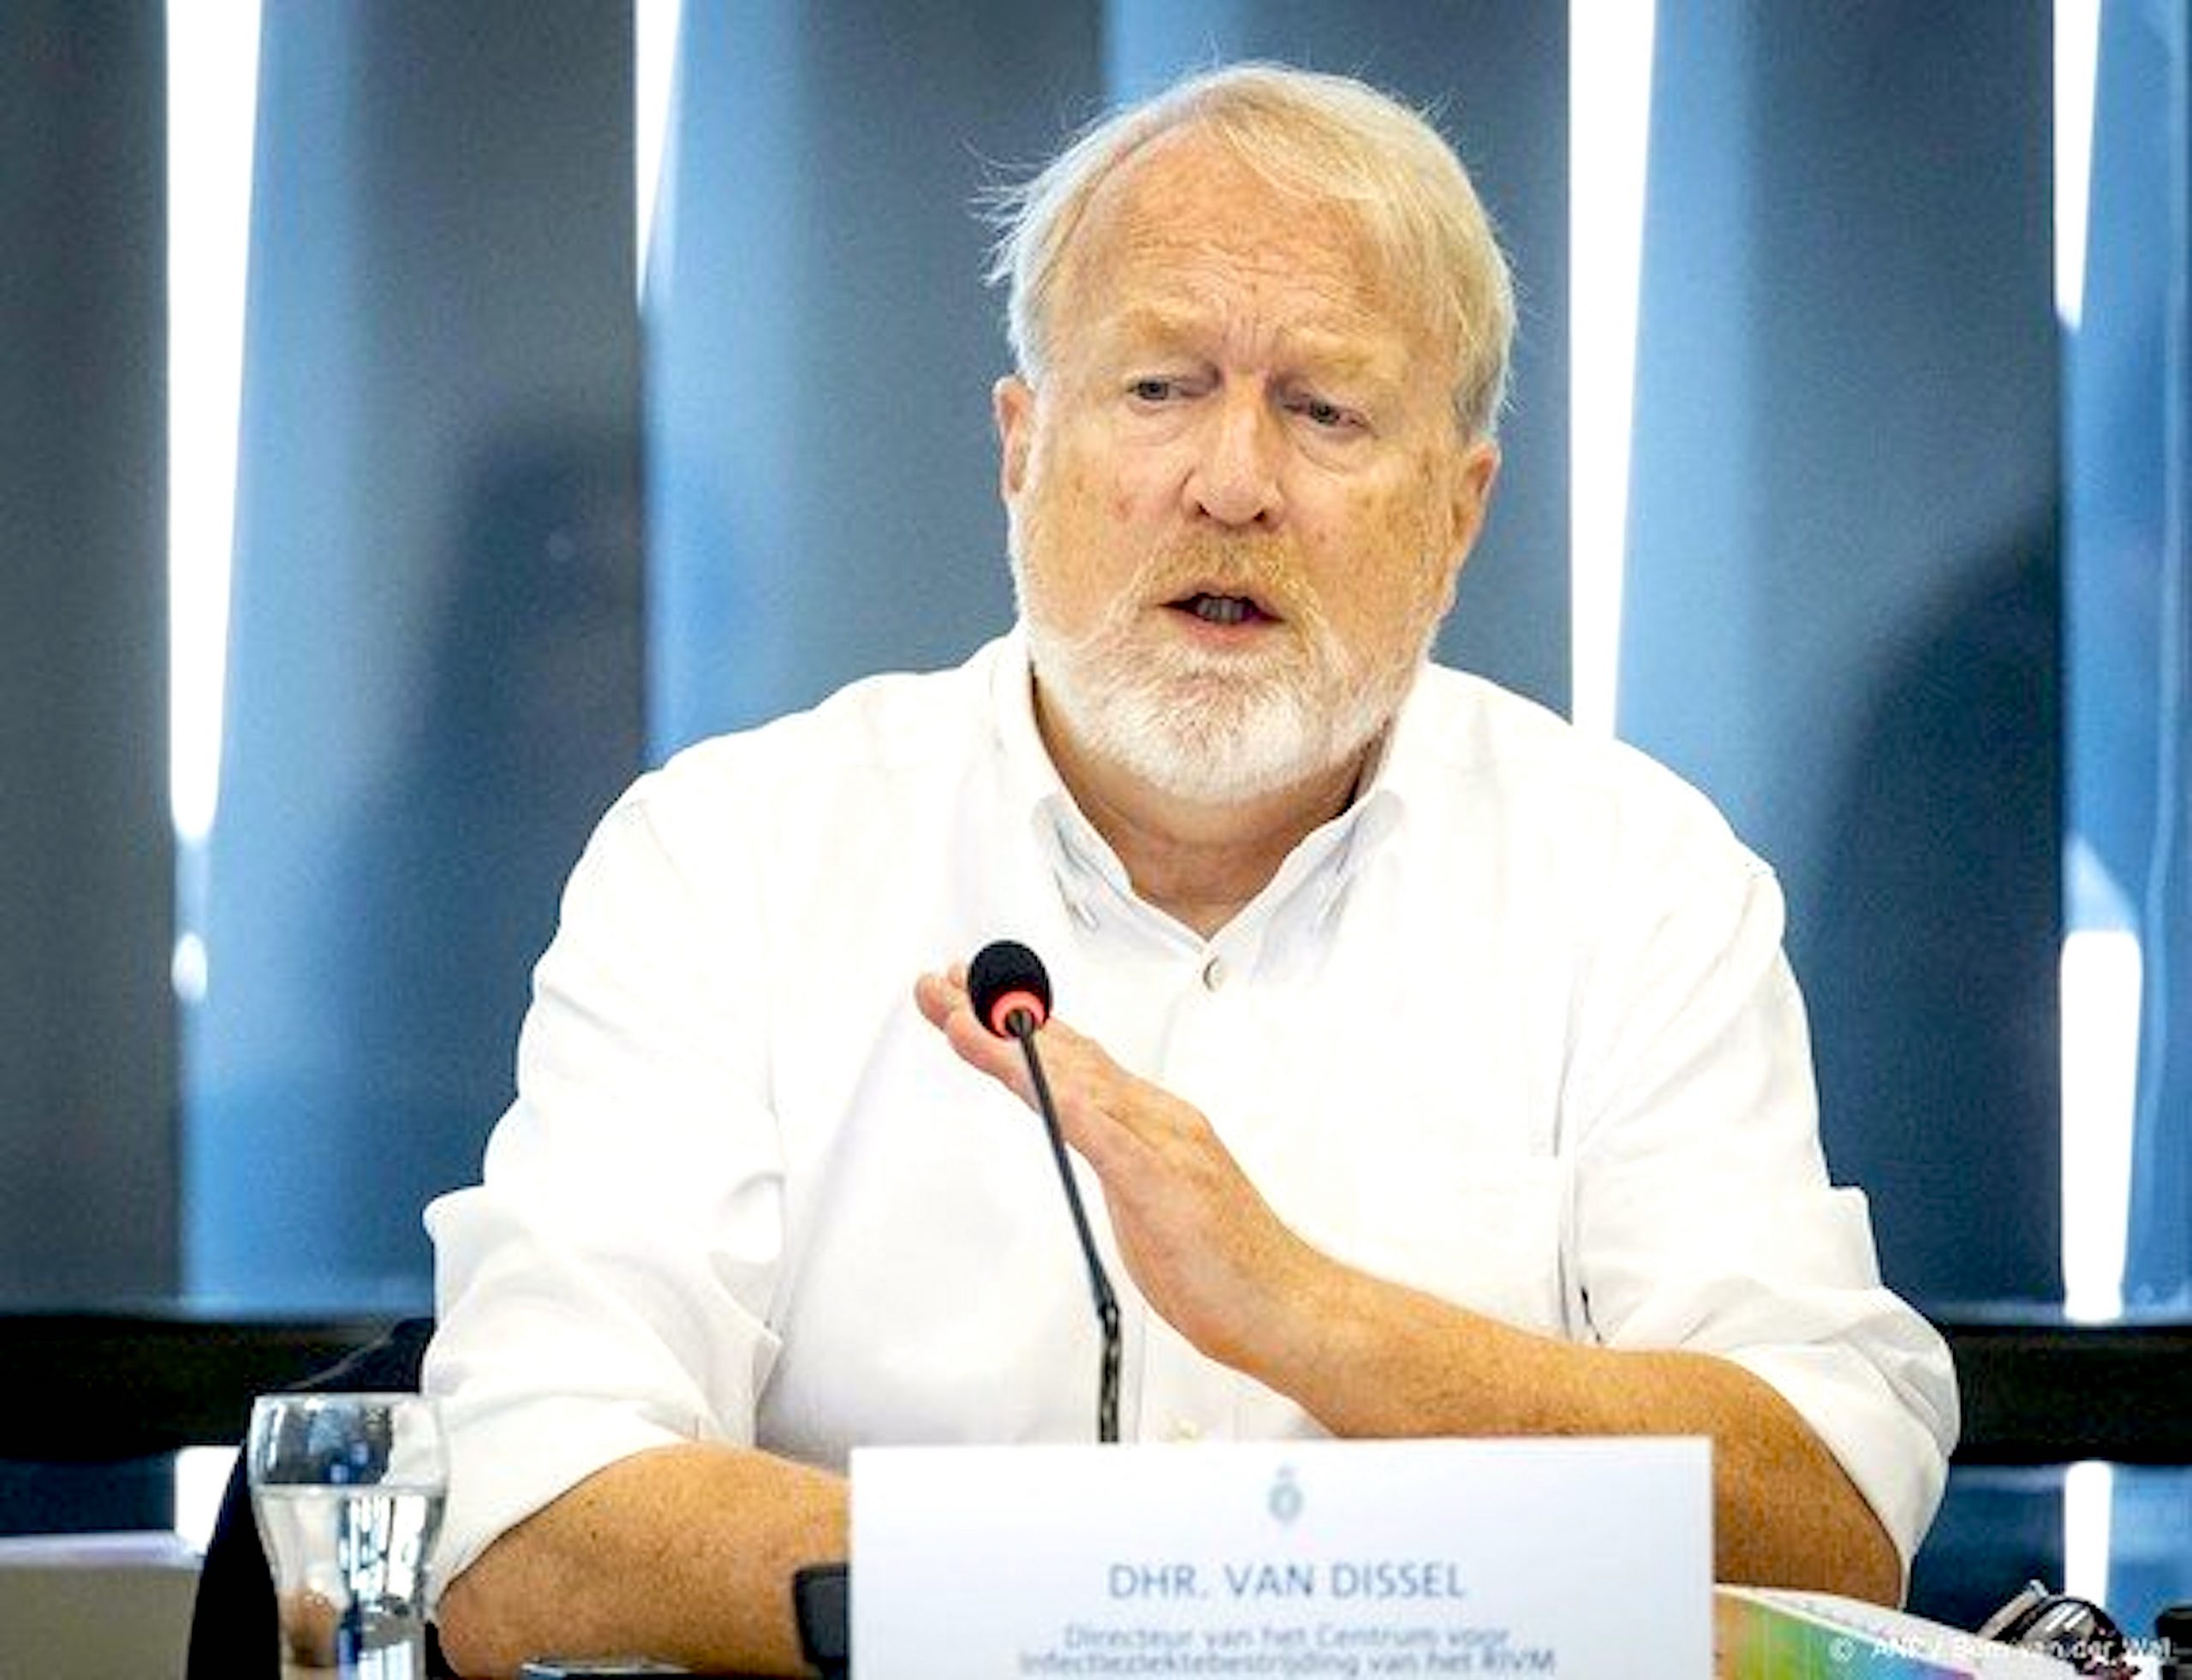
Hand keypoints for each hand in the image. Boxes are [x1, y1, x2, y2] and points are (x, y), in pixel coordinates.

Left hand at [913, 966, 1324, 1373]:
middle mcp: (1156, 1119)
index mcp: (1152, 1123)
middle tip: (942, 980)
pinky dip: (1059, 1096)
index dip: (1019, 1025)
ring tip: (959, 1013)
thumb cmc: (1226, 1267)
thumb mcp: (1147, 1203)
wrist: (1288, 1306)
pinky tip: (1026, 1074)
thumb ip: (1114, 1163)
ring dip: (1011, 1043)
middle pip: (1064, 1054)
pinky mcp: (1162, 1181)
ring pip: (1074, 1079)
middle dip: (998, 1013)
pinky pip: (1102, 1131)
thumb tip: (1086, 1143)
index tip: (971, 999)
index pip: (1074, 1061)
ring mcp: (1162, 1144)